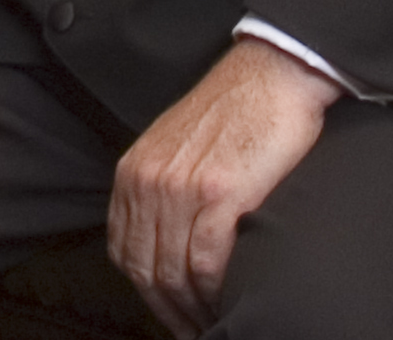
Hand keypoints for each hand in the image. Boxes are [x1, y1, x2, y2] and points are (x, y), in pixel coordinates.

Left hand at [108, 36, 340, 335]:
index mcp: (132, 173)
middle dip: (169, 310)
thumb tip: (162, 245)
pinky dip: (215, 292)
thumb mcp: (174, 150)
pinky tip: (228, 301)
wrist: (268, 78)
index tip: (171, 314)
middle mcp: (147, 181)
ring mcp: (180, 187)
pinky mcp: (219, 193)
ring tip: (214, 323)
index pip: (123, 252)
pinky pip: (206, 262)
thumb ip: (160, 191)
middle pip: (145, 270)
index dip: (146, 294)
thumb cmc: (231, 115)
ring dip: (193, 309)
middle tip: (194, 331)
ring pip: (173, 272)